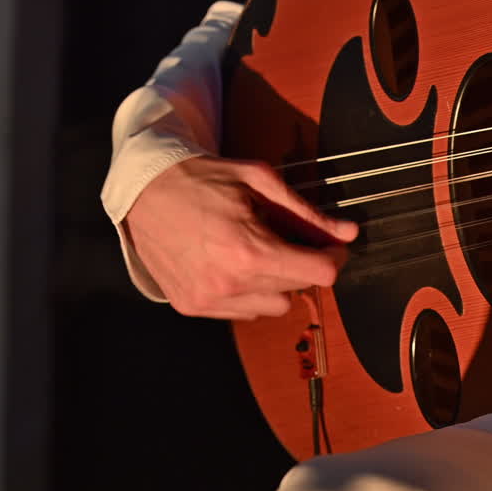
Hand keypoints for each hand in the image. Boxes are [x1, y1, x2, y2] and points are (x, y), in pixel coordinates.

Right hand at [125, 155, 358, 319]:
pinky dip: (248, 292)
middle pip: (299, 290)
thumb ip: (307, 213)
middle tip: (287, 239)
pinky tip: (233, 264)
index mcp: (250, 251)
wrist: (143, 189)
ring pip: (273, 306)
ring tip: (255, 251)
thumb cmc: (203, 178)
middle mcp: (229, 284)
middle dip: (303, 265)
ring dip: (276, 283)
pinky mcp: (192, 306)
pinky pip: (243, 311)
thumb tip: (348, 231)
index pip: (320, 274)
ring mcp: (208, 300)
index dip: (334, 257)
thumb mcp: (260, 182)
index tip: (331, 245)